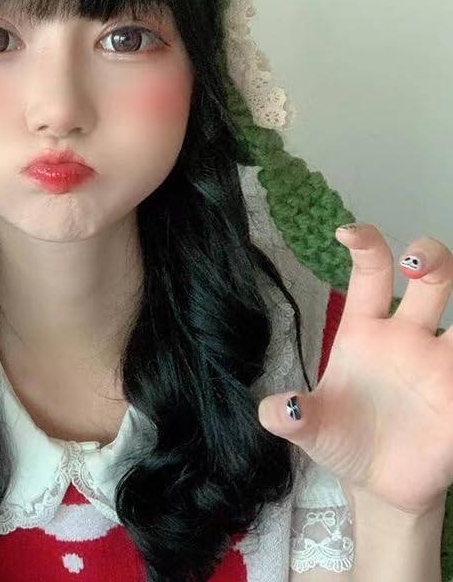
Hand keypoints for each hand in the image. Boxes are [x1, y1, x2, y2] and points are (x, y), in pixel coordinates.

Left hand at [257, 223, 452, 516]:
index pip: (369, 275)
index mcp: (365, 331)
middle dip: (432, 259)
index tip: (349, 232)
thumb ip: (292, 417)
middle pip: (431, 279)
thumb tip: (278, 410)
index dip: (365, 246)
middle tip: (420, 266)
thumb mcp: (311, 429)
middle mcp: (408, 337)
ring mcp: (442, 365)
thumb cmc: (340, 438)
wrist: (375, 483)